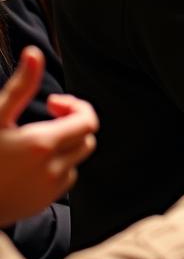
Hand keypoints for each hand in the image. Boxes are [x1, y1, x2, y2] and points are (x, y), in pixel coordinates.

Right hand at [0, 46, 98, 224]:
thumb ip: (20, 87)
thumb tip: (35, 53)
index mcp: (41, 145)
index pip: (88, 121)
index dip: (76, 106)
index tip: (51, 103)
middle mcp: (51, 170)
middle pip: (86, 138)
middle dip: (72, 124)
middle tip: (46, 117)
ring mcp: (47, 191)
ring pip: (76, 160)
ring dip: (64, 146)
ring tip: (33, 141)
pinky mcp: (40, 205)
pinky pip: (63, 181)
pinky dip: (56, 168)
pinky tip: (28, 163)